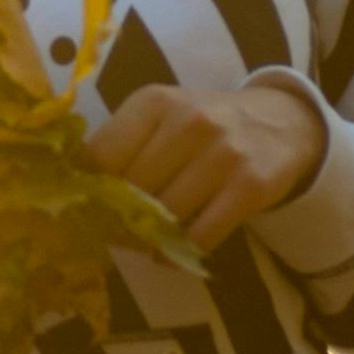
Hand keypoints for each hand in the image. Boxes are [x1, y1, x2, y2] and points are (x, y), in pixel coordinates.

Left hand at [87, 81, 327, 257]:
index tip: (87, 209)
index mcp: (154, 102)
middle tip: (117, 233)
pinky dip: (181, 251)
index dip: (90, 191)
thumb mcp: (160, 118)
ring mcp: (223, 153)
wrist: (280, 123)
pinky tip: (173, 252)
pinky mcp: (251, 186)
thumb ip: (121, 146)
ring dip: (149, 238)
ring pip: (166, 215)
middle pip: (133, 190)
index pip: (102, 157)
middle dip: (120, 219)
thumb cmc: (203, 125)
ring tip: (144, 242)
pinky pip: (202, 234)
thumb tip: (73, 192)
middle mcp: (188, 122)